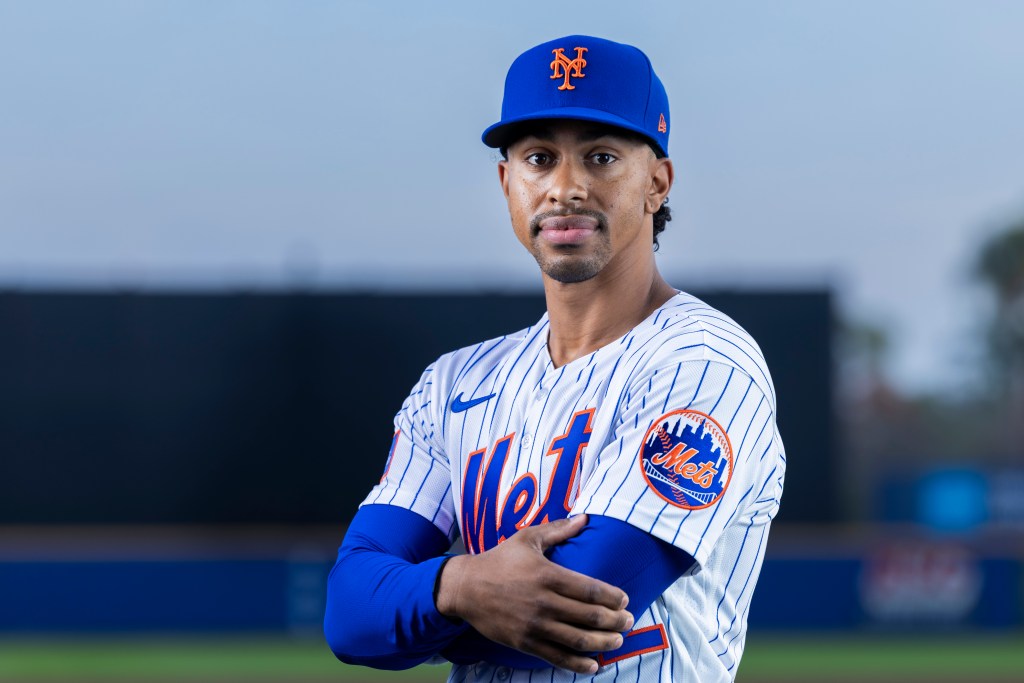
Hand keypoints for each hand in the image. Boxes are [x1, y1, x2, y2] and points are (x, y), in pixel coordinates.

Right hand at [435, 514, 633, 673]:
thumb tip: (585, 518)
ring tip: (617, 641)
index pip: (590, 590)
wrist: (466, 587)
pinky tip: (594, 665)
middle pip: (590, 617)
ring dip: (604, 644)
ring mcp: (534, 625)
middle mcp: (544, 602)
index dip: (613, 597)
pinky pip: (557, 657)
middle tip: (629, 621)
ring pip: (578, 640)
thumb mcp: (527, 538)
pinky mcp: (525, 643)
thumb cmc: (500, 559)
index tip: (625, 600)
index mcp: (547, 575)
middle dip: (616, 622)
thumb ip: (558, 529)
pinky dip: (579, 664)